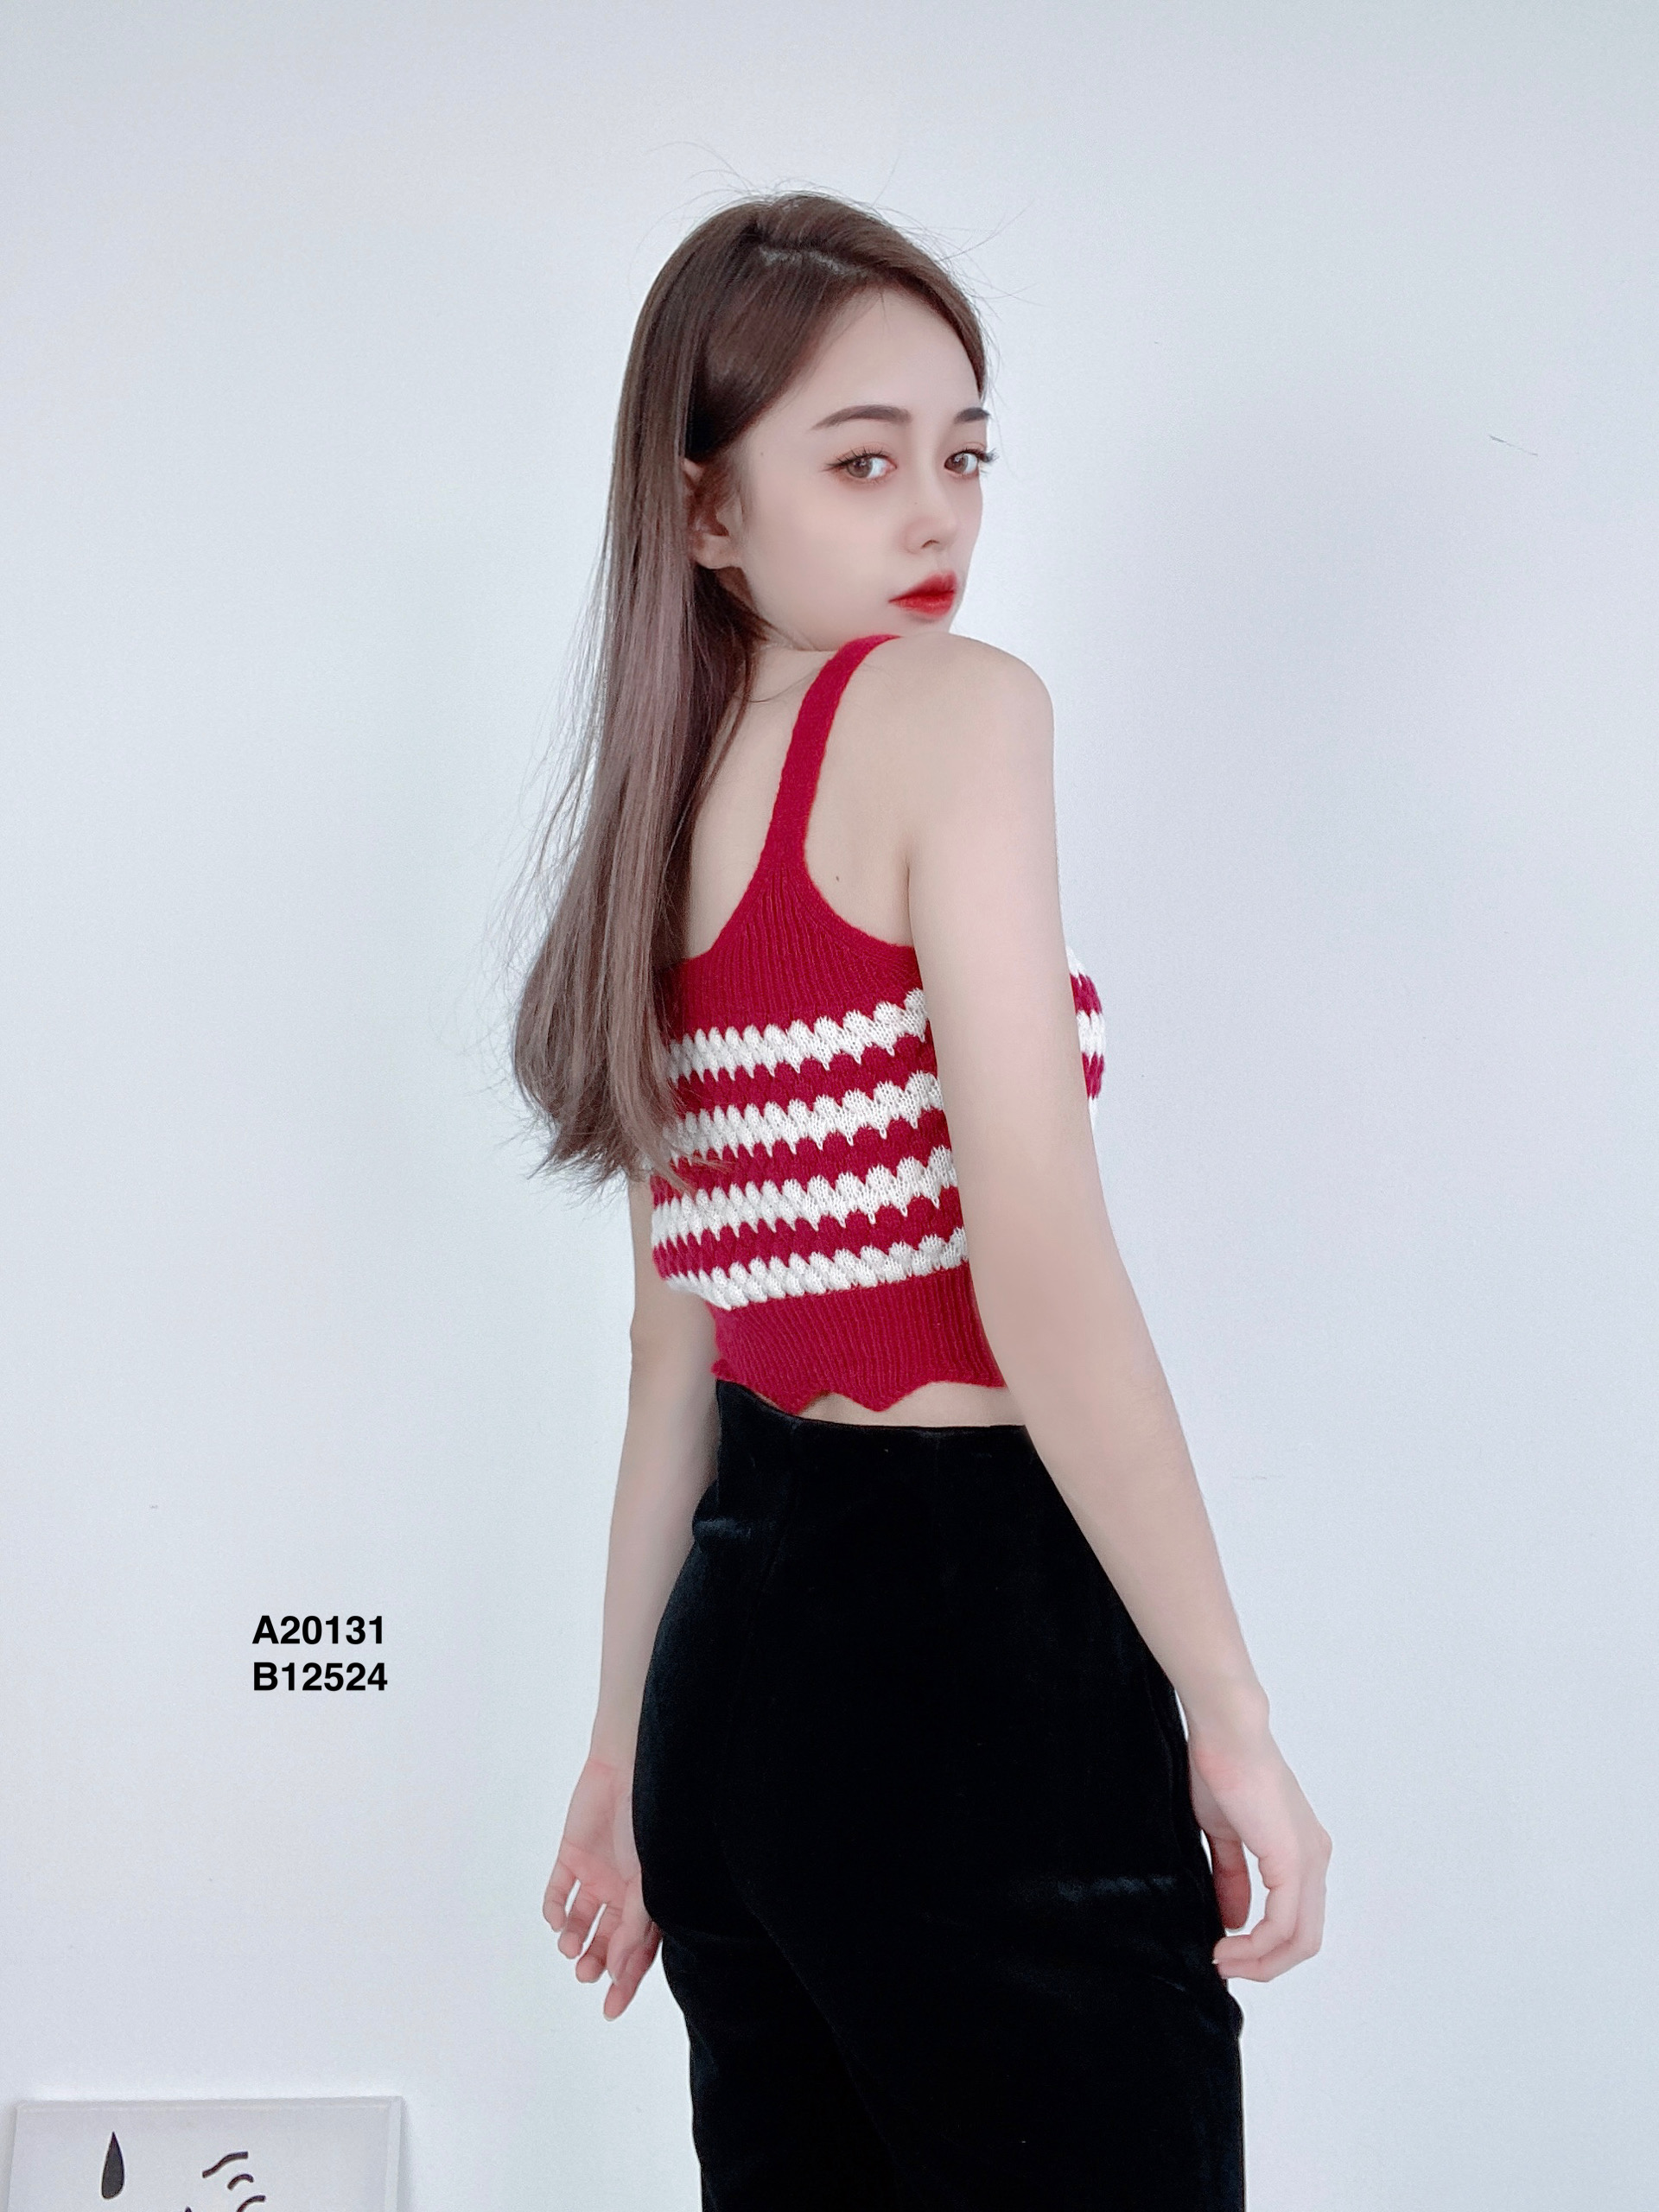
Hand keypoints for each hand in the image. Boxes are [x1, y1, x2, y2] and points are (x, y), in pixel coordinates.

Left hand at [542, 1754, 660, 2018]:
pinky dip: (554, 1910)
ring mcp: (596, 1874)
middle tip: (584, 1974)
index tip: (610, 2009)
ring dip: (574, 1939)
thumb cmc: (648, 1820)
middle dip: (595, 1962)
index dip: (625, 1981)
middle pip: (607, 1941)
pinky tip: (557, 1920)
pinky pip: (558, 1892)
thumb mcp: (648, 1879)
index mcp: (648, 1897)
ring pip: (580, 1921)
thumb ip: (637, 1925)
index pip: (637, 1950)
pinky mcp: (571, 1857)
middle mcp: (622, 1891)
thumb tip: (619, 1972)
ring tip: (571, 1945)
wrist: (627, 1767)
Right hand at [1187, 1724, 1330, 1981]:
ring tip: (1222, 1961)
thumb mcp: (1224, 1834)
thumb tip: (1234, 1921)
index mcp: (1301, 1852)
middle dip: (1264, 1964)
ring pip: (1300, 1940)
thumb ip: (1232, 1878)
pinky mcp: (1294, 1861)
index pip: (1295, 1920)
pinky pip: (1284, 1924)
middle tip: (1224, 1967)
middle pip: (1304, 1939)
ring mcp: (1309, 1861)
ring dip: (1260, 1961)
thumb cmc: (1221, 1769)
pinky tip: (1228, 1945)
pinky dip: (1258, 1945)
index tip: (1224, 1953)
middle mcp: (1315, 1860)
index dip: (1263, 1948)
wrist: (1225, 1733)